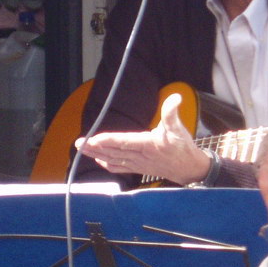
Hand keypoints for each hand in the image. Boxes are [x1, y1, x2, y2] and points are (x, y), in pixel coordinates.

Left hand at [76, 93, 211, 183]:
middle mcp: (139, 156)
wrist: (189, 169)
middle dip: (95, 147)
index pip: (124, 142)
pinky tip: (98, 160)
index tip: (93, 138)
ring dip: (97, 154)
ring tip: (82, 149)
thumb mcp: (179, 128)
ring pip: (113, 159)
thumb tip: (175, 97)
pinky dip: (108, 164)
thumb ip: (172, 113)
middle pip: (113, 151)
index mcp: (147, 144)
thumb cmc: (182, 147)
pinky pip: (120, 167)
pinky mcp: (138, 168)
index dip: (108, 140)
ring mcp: (137, 164)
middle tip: (78, 143)